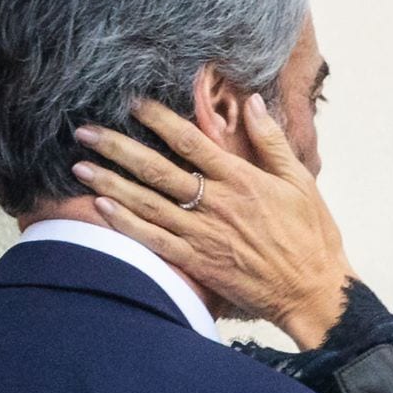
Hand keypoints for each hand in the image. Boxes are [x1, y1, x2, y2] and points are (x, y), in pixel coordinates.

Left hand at [71, 94, 355, 348]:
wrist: (313, 291)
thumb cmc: (312, 237)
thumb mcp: (301, 182)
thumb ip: (272, 141)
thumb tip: (252, 101)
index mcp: (242, 180)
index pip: (191, 142)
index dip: (158, 120)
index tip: (132, 103)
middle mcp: (218, 204)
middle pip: (158, 170)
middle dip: (118, 148)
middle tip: (84, 131)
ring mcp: (205, 235)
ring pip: (148, 204)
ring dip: (111, 183)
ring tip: (79, 165)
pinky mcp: (200, 263)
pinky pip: (155, 241)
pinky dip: (127, 224)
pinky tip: (102, 208)